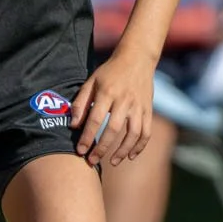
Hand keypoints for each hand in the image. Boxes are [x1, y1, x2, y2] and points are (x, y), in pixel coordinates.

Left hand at [72, 51, 154, 166]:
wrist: (137, 59)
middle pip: (113, 129)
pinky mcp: (149, 109)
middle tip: (91, 161)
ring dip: (122, 151)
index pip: (95, 120)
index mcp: (107, 93)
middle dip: (102, 148)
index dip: (87, 137)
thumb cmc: (109, 72)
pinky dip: (140, 146)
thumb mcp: (90, 82)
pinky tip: (131, 156)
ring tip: (111, 162)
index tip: (80, 150)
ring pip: (133, 133)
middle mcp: (124, 101)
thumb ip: (80, 103)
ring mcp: (139, 106)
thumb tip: (73, 125)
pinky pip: (146, 131)